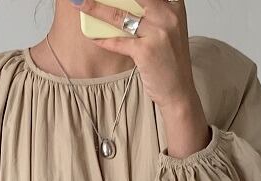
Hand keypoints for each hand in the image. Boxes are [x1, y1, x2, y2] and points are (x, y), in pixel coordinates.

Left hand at [68, 0, 209, 157]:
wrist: (179, 92)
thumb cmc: (171, 62)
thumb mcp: (168, 31)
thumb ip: (153, 14)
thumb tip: (123, 5)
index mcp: (175, 7)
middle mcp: (168, 16)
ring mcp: (158, 33)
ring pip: (121, 16)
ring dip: (97, 9)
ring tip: (82, 4)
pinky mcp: (146, 51)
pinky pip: (118, 42)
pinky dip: (104, 40)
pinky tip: (93, 36)